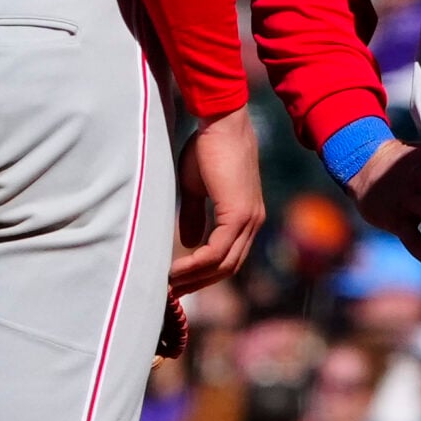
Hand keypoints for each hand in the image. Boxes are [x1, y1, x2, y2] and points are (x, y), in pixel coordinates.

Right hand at [170, 108, 265, 294]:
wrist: (220, 125)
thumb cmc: (207, 150)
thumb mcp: (197, 188)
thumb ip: (195, 216)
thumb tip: (187, 242)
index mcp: (245, 217)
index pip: (228, 257)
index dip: (204, 273)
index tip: (178, 283)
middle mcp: (252, 222)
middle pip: (228, 267)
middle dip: (199, 284)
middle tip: (170, 295)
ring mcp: (249, 219)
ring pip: (223, 264)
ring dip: (194, 278)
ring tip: (167, 286)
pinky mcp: (238, 214)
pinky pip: (217, 251)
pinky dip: (195, 264)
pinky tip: (174, 270)